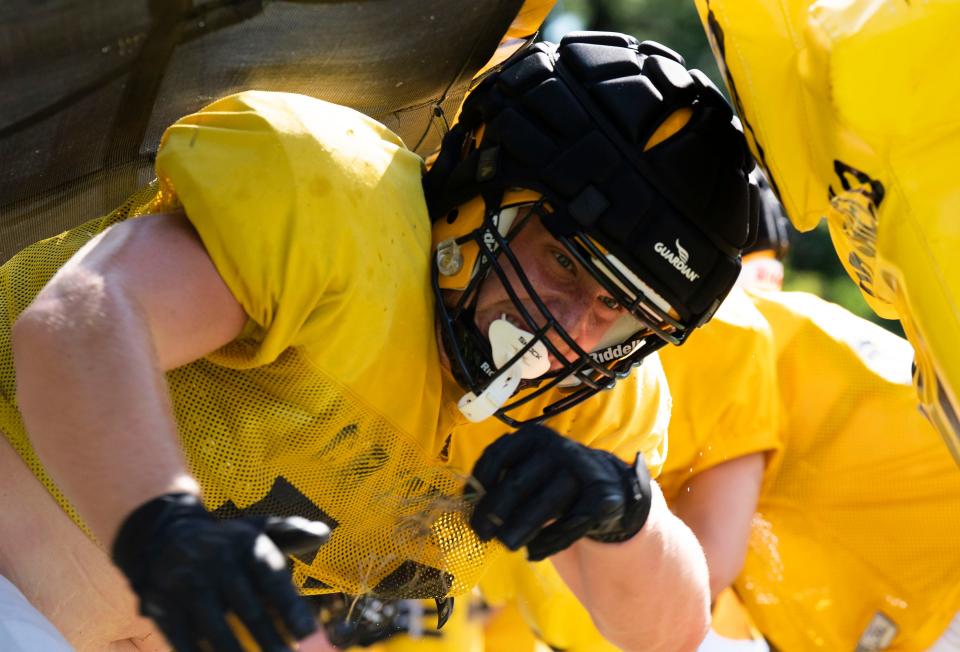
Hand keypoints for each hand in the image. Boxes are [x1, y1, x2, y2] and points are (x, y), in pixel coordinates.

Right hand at [112, 493, 329, 651]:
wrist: (164, 538)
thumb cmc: (228, 543)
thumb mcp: (258, 529)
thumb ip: (292, 533)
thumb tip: (324, 535)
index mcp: (245, 544)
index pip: (271, 577)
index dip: (290, 607)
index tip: (309, 633)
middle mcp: (216, 564)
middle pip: (249, 611)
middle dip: (271, 643)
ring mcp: (188, 588)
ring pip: (218, 633)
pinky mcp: (164, 611)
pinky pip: (186, 644)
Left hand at [469, 424, 651, 560]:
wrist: (606, 485)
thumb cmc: (553, 480)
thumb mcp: (528, 469)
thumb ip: (502, 480)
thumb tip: (469, 506)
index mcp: (533, 436)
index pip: (497, 456)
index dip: (478, 484)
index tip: (468, 509)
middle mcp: (557, 448)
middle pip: (517, 483)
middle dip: (494, 512)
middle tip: (481, 535)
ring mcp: (581, 470)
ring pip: (544, 504)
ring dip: (520, 529)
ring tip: (506, 545)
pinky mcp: (601, 496)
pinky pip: (570, 523)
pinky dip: (549, 541)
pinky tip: (534, 552)